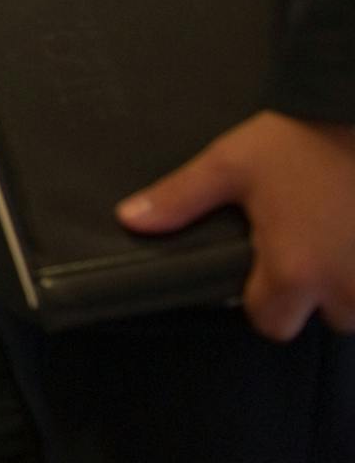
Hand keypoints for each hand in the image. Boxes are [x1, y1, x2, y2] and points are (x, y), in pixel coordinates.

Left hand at [118, 110, 354, 339]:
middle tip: (307, 244)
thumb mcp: (229, 164)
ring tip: (336, 235)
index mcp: (294, 270)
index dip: (264, 298)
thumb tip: (130, 220)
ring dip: (348, 281)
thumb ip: (179, 199)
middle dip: (314, 292)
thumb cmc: (297, 139)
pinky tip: (352, 231)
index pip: (270, 323)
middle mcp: (345, 287)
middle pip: (322, 318)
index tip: (266, 265)